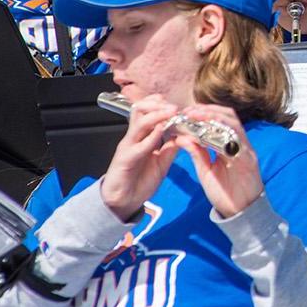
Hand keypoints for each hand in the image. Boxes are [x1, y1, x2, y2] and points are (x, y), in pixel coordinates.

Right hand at [99, 95, 184, 220]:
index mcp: (142, 137)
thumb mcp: (161, 163)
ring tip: (170, 112)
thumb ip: (170, 149)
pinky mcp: (125, 159)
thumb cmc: (140, 181)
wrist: (123, 201)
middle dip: (157, 105)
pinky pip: (137, 146)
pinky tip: (160, 131)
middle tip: (174, 107)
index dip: (160, 105)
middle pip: (140, 111)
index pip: (147, 112)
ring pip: (138, 123)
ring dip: (155, 115)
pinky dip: (150, 137)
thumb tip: (183, 135)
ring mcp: (128, 147)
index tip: (177, 105)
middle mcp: (134, 138)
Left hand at [177, 105, 261, 217]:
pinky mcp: (248, 162)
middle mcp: (241, 144)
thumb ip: (197, 153)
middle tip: (189, 111)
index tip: (187, 111)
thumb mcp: (206, 170)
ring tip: (196, 116)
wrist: (241, 213)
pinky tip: (206, 135)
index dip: (205, 111)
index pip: (221, 119)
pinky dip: (222, 136)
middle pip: (229, 117)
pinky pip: (237, 144)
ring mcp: (246, 152)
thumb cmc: (225, 192)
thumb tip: (181, 137)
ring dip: (215, 118)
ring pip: (234, 126)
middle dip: (209, 111)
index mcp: (231, 145)